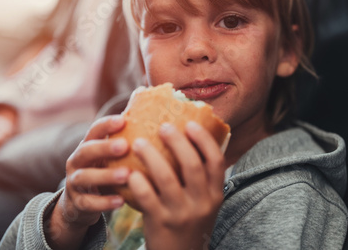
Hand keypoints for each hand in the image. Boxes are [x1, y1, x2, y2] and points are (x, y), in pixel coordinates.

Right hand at [45, 115, 130, 249]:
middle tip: (124, 145)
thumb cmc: (105, 172)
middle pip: (86, 151)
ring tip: (127, 174)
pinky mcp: (76, 203)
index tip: (123, 120)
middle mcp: (77, 161)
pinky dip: (104, 202)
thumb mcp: (110, 158)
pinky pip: (88, 203)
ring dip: (106, 175)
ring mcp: (74, 182)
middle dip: (104, 147)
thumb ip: (127, 143)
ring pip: (85, 177)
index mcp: (87, 146)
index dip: (107, 125)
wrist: (80, 204)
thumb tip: (160, 125)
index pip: (94, 130)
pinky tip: (121, 201)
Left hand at [128, 121, 224, 249]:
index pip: (216, 161)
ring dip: (151, 155)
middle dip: (176, 141)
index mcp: (215, 194)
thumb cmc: (190, 223)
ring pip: (166, 177)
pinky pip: (147, 196)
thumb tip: (188, 140)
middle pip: (191, 164)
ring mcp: (181, 213)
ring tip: (139, 143)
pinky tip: (130, 172)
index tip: (190, 123)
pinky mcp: (160, 222)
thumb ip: (201, 179)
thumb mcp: (204, 203)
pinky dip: (138, 181)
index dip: (204, 140)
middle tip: (163, 127)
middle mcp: (202, 203)